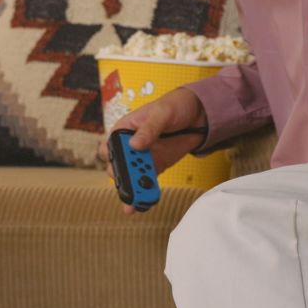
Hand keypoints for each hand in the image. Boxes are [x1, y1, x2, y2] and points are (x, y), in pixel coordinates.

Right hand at [102, 87, 206, 215]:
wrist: (198, 114)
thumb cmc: (174, 106)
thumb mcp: (162, 113)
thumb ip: (149, 129)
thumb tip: (135, 144)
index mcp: (126, 128)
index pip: (109, 145)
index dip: (110, 156)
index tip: (117, 163)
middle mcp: (131, 145)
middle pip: (120, 165)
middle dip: (123, 177)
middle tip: (130, 186)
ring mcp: (144, 157)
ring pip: (133, 176)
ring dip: (134, 189)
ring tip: (138, 200)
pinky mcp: (157, 165)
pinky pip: (148, 180)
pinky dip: (147, 191)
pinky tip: (146, 202)